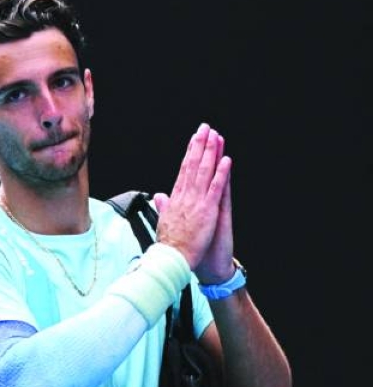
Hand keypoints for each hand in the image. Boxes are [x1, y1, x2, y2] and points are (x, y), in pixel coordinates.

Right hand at [153, 123, 231, 272]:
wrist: (171, 258)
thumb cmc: (168, 244)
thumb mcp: (163, 220)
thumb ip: (163, 205)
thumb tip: (159, 196)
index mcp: (176, 199)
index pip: (183, 170)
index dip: (190, 153)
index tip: (194, 140)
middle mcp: (185, 196)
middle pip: (193, 165)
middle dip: (199, 145)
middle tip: (205, 128)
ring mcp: (196, 202)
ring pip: (204, 171)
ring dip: (210, 152)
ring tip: (215, 136)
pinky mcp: (207, 210)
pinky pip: (215, 188)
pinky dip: (221, 173)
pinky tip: (226, 160)